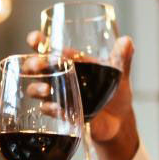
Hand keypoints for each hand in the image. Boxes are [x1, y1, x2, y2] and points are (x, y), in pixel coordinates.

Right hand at [26, 32, 138, 159]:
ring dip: (36, 88)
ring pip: (35, 89)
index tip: (34, 39)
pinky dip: (50, 109)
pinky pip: (48, 110)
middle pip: (35, 68)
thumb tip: (126, 41)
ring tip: (46, 90)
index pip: (49, 48)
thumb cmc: (116, 92)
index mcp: (71, 62)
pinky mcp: (62, 113)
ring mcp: (58, 96)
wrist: (120, 121)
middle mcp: (59, 77)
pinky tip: (56, 108)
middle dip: (32, 65)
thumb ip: (122, 58)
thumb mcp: (120, 73)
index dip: (38, 42)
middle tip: (38, 65)